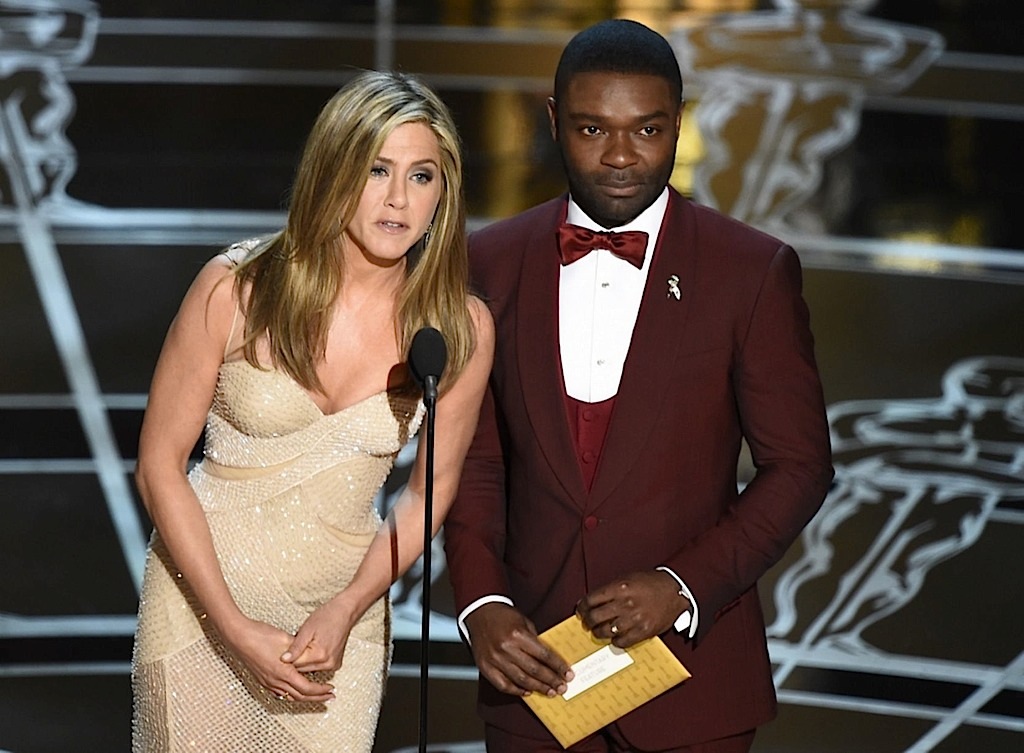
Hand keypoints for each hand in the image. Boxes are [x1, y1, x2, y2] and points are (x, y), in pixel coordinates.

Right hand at [219, 616, 334, 702]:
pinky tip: (295, 689)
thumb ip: (300, 649)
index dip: (321, 690)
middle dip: (316, 697)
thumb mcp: (286, 639)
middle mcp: (275, 681)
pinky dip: (291, 694)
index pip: (307, 688)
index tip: (331, 689)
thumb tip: (311, 653)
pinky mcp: (261, 679)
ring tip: (315, 695)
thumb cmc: (261, 636)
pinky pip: (279, 692)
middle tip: (329, 697)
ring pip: (289, 696)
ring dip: (304, 697)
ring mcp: (267, 682)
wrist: (238, 636)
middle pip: (300, 696)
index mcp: (283, 672)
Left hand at [281, 598, 353, 674]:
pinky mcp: (336, 665)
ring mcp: (333, 665)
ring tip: (304, 646)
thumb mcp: (307, 629)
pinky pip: (318, 667)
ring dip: (304, 661)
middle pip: (302, 669)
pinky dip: (312, 661)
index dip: (287, 657)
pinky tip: (312, 650)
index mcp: (319, 655)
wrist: (345, 612)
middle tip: (293, 646)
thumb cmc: (326, 616)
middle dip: (295, 660)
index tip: (284, 649)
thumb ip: (295, 647)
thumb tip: (283, 659)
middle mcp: (328, 663)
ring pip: (309, 669)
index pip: (295, 665)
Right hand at [464, 602, 573, 697]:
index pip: (544, 654)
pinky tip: (527, 692)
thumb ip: (535, 640)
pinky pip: (503, 685)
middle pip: (534, 669)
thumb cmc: (504, 616)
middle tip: (562, 688)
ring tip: (550, 692)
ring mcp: (494, 660)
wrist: (479, 613)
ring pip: (520, 680)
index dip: (558, 666)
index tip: (568, 674)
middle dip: (551, 680)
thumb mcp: (524, 622)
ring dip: (538, 688)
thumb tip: (549, 660)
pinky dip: (516, 691)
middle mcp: (506, 648)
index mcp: (518, 635)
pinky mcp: (485, 667)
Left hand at [576, 570, 689, 647]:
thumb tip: (591, 601)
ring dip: (598, 633)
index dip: (582, 607)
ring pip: (605, 631)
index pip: (591, 600)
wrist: (674, 591)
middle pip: (595, 617)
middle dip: (587, 621)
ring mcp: (634, 619)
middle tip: (587, 623)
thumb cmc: (650, 583)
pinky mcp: (643, 632)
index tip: (580, 610)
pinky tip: (615, 637)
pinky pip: (621, 642)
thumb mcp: (627, 578)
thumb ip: (610, 590)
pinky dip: (615, 642)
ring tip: (599, 631)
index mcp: (619, 588)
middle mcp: (625, 604)